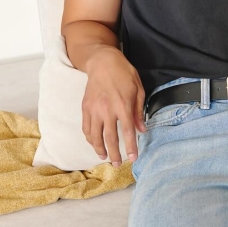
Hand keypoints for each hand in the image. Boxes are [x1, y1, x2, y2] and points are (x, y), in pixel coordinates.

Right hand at [81, 46, 146, 163]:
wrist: (102, 62)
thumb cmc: (123, 74)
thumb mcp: (138, 89)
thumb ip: (139, 111)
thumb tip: (142, 130)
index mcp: (123, 105)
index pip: (128, 132)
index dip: (130, 147)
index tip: (133, 158)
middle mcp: (107, 110)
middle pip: (110, 138)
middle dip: (114, 154)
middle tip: (118, 164)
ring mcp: (94, 109)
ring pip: (95, 136)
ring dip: (99, 149)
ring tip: (104, 157)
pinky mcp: (85, 108)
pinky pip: (86, 128)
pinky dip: (89, 138)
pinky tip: (94, 143)